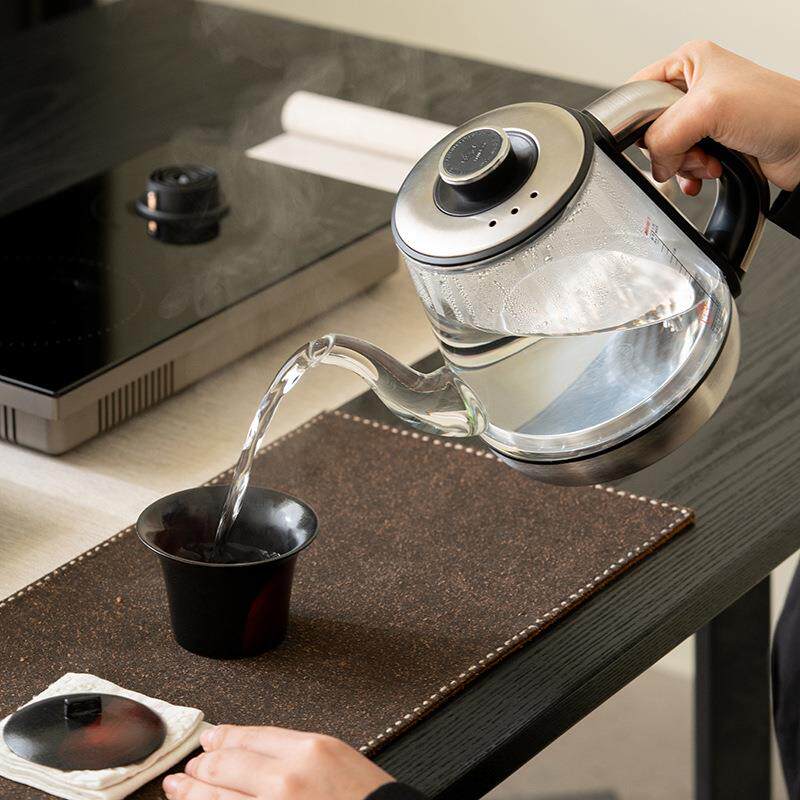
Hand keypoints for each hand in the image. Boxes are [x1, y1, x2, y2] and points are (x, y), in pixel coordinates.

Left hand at [162, 725, 393, 799]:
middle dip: (200, 767)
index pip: (248, 738)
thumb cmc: (369, 798)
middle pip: (225, 767)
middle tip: (187, 768)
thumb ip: (298, 751)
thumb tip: (257, 751)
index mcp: (308, 750)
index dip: (222, 739)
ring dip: (192, 793)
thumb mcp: (338, 758)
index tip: (208, 740)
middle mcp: (286, 781)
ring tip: (178, 788)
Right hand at [629, 40, 799, 195]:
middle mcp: (694, 89)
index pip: (638, 92)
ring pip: (666, 151)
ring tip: (708, 161)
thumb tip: (654, 162)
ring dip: (683, 165)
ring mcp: (703, 118)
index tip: (653, 138)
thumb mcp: (707, 110)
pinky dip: (690, 176)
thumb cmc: (778, 111)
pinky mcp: (711, 144)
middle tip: (690, 148)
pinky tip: (707, 174)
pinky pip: (682, 166)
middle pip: (651, 128)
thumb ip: (664, 135)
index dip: (639, 120)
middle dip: (668, 148)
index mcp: (689, 63)